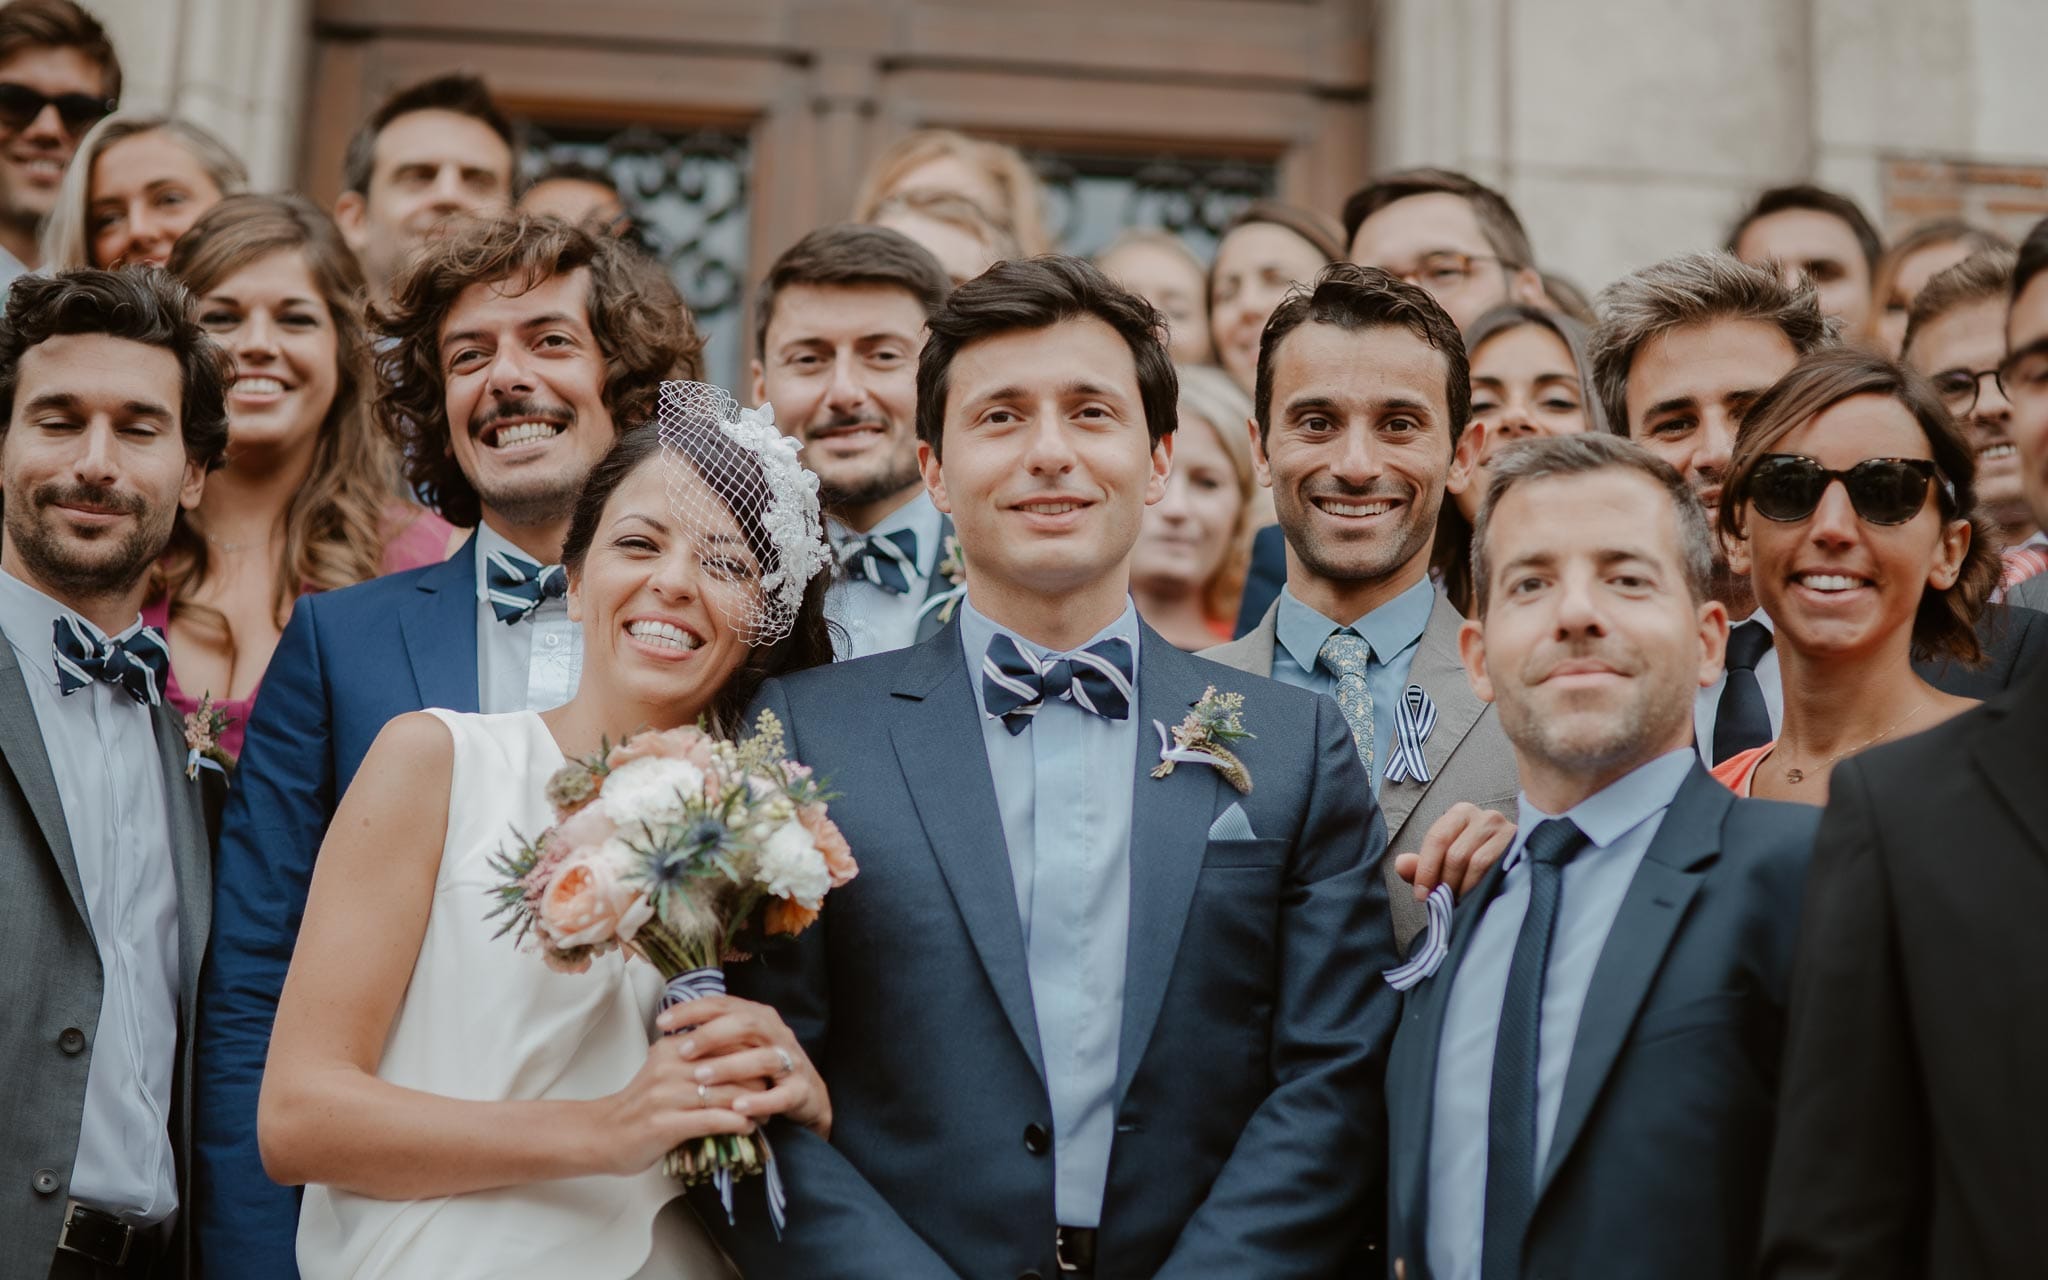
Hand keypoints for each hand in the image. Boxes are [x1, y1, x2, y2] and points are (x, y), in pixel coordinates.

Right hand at [592, 1037, 754, 1176]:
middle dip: (757, 1082)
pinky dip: (737, 1123)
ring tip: (765, 1114)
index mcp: (670, 1049)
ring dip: (753, 1106)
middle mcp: (669, 1067)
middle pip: (730, 1067)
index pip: (724, 1043)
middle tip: (772, 1095)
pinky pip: (713, 1120)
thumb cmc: (640, 1106)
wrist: (602, 1135)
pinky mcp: (666, 1124)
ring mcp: (666, 1096)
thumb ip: (694, 1061)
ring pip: (725, 1094)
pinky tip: (748, 1127)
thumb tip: (740, 1057)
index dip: (751, 1056)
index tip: (767, 1070)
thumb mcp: (664, 1072)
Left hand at [660, 995, 832, 1139]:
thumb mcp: (738, 1047)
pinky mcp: (801, 1090)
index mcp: (758, 1017)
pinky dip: (759, 1101)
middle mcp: (776, 1033)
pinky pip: (781, 1095)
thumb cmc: (761, 1070)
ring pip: (763, 1058)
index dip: (692, 1010)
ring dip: (731, 1066)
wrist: (807, 1096)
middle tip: (682, 1051)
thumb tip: (666, 1035)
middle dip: (711, 1036)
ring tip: (702, 1078)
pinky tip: (737, 1107)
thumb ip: (712, 1038)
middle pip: (745, 1023)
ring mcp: (791, 1061)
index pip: (722, 1004)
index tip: (662, 1021)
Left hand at [1395, 802, 1514, 900]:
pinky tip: (1475, 894)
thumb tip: (1401, 864)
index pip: (1437, 838)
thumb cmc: (1473, 862)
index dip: (1426, 869)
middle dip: (1445, 882)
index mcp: (1460, 814)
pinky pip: (1494, 867)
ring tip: (1457, 899)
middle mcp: (1483, 816)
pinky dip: (1479, 885)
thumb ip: (1420, 865)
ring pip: (1475, 862)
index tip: (1421, 894)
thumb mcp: (1442, 863)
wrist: (1513, 866)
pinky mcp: (1518, 845)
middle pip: (1455, 854)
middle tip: (1442, 900)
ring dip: (1462, 887)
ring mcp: (1504, 828)